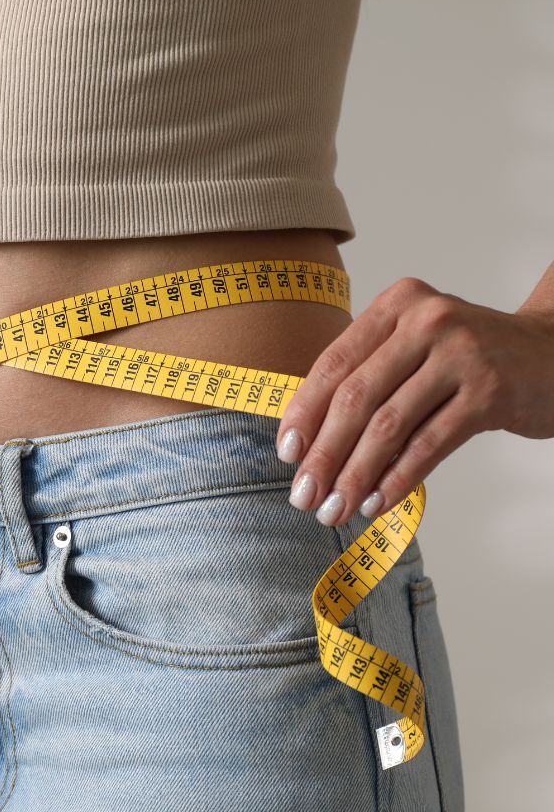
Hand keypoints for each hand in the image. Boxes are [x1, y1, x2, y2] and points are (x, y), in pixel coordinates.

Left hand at [275, 276, 553, 525]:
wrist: (551, 354)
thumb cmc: (466, 356)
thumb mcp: (414, 345)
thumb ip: (367, 374)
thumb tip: (307, 438)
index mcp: (396, 305)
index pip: (334, 363)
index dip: (305, 411)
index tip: (287, 452)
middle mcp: (425, 321)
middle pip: (356, 397)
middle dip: (324, 453)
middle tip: (304, 495)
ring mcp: (460, 354)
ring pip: (389, 425)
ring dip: (356, 474)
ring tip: (337, 508)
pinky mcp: (489, 392)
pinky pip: (430, 444)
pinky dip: (398, 479)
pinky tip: (377, 503)